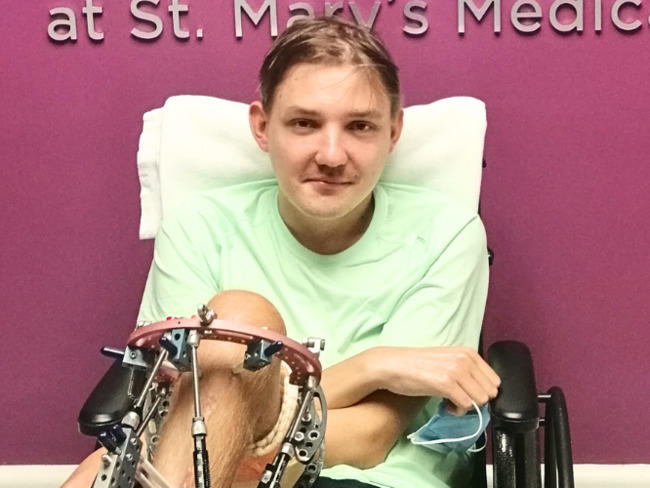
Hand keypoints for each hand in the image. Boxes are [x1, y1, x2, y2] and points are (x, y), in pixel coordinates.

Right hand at [373, 346, 500, 414]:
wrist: (391, 365)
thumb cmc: (416, 365)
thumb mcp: (447, 361)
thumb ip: (466, 371)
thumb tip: (483, 392)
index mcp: (468, 352)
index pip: (495, 380)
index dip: (481, 392)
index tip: (466, 393)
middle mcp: (465, 358)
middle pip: (490, 392)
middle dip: (476, 400)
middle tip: (457, 399)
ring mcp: (456, 370)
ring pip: (480, 400)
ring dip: (466, 407)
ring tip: (450, 402)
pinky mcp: (445, 382)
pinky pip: (465, 405)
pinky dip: (457, 411)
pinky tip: (445, 405)